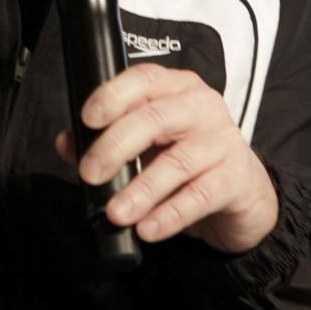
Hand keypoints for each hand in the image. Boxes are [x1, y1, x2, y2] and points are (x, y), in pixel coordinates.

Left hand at [56, 63, 278, 253]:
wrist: (243, 194)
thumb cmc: (188, 159)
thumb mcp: (148, 145)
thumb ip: (106, 140)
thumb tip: (66, 143)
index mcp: (177, 88)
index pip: (145, 80)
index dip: (114, 95)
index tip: (87, 118)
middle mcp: (202, 107)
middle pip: (156, 118)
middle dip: (116, 146)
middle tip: (90, 173)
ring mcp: (223, 141)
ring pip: (177, 162)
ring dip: (141, 190)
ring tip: (115, 212)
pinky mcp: (236, 179)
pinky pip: (200, 196)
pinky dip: (170, 215)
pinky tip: (148, 230)